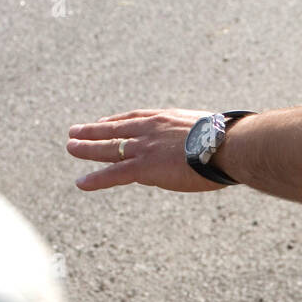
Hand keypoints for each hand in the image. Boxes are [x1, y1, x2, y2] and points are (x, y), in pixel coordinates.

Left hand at [66, 109, 224, 191]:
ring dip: (86, 148)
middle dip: (93, 130)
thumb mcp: (211, 131)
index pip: (135, 118)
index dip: (116, 120)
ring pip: (108, 148)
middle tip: (75, 131)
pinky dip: (96, 179)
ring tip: (70, 148)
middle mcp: (151, 129)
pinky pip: (114, 173)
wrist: (230, 145)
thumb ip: (198, 138)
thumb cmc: (231, 140)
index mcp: (167, 119)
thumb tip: (204, 149)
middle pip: (115, 128)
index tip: (105, 121)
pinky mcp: (145, 167)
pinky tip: (81, 183)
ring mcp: (146, 147)